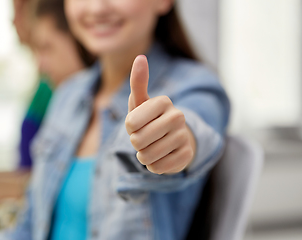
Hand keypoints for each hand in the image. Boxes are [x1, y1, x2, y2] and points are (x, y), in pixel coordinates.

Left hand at [125, 55, 195, 174]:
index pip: (131, 123)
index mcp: (164, 101)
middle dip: (136, 143)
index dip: (130, 128)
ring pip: (147, 156)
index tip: (138, 124)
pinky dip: (154, 166)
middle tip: (145, 137)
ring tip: (152, 147)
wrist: (174, 140)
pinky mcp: (187, 155)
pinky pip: (158, 168)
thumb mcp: (141, 103)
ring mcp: (184, 136)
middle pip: (137, 141)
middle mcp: (178, 116)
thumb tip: (140, 57)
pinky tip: (161, 157)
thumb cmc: (150, 119)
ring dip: (144, 156)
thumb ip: (138, 82)